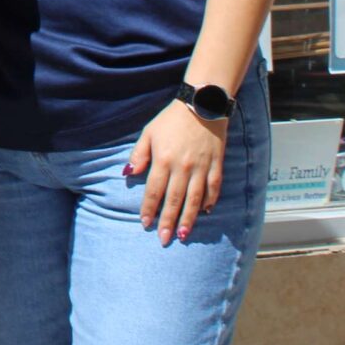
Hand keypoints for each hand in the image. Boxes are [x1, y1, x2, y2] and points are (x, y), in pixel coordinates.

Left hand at [129, 101, 227, 245]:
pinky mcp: (216, 165)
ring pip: (195, 199)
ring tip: (183, 235)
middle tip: (164, 239)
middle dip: (167, 221)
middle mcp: (183, 167)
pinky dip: (210, 201)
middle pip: (174, 199)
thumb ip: (139, 154)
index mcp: (163, 159)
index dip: (149, 209)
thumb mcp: (149, 133)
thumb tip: (128, 173)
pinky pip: (214, 188)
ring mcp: (202, 168)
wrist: (202, 105)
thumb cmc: (171, 120)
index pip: (154, 191)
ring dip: (188, 219)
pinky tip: (205, 213)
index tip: (145, 223)